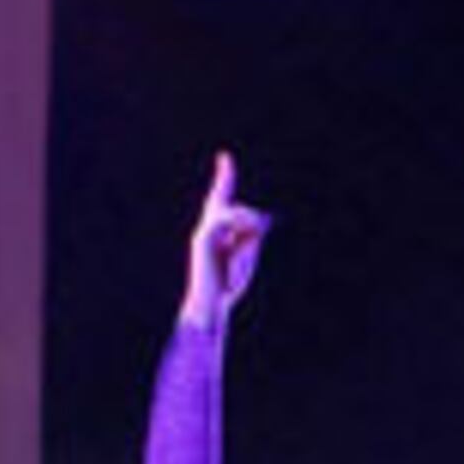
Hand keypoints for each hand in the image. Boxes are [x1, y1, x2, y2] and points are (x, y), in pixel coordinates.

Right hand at [178, 150, 269, 330]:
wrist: (207, 307)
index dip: (224, 176)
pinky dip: (240, 233)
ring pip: (237, 214)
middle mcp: (207, 228)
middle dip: (240, 206)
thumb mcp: (246, 258)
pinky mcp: (203, 238)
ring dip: (248, 233)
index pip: (221, 199)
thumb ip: (252, 237)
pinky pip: (227, 222)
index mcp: (216, 232)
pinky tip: (240, 247)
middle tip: (236, 199)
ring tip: (244, 254)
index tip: (224, 157)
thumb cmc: (226, 287)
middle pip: (230, 204)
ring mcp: (204, 232)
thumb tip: (260, 219)